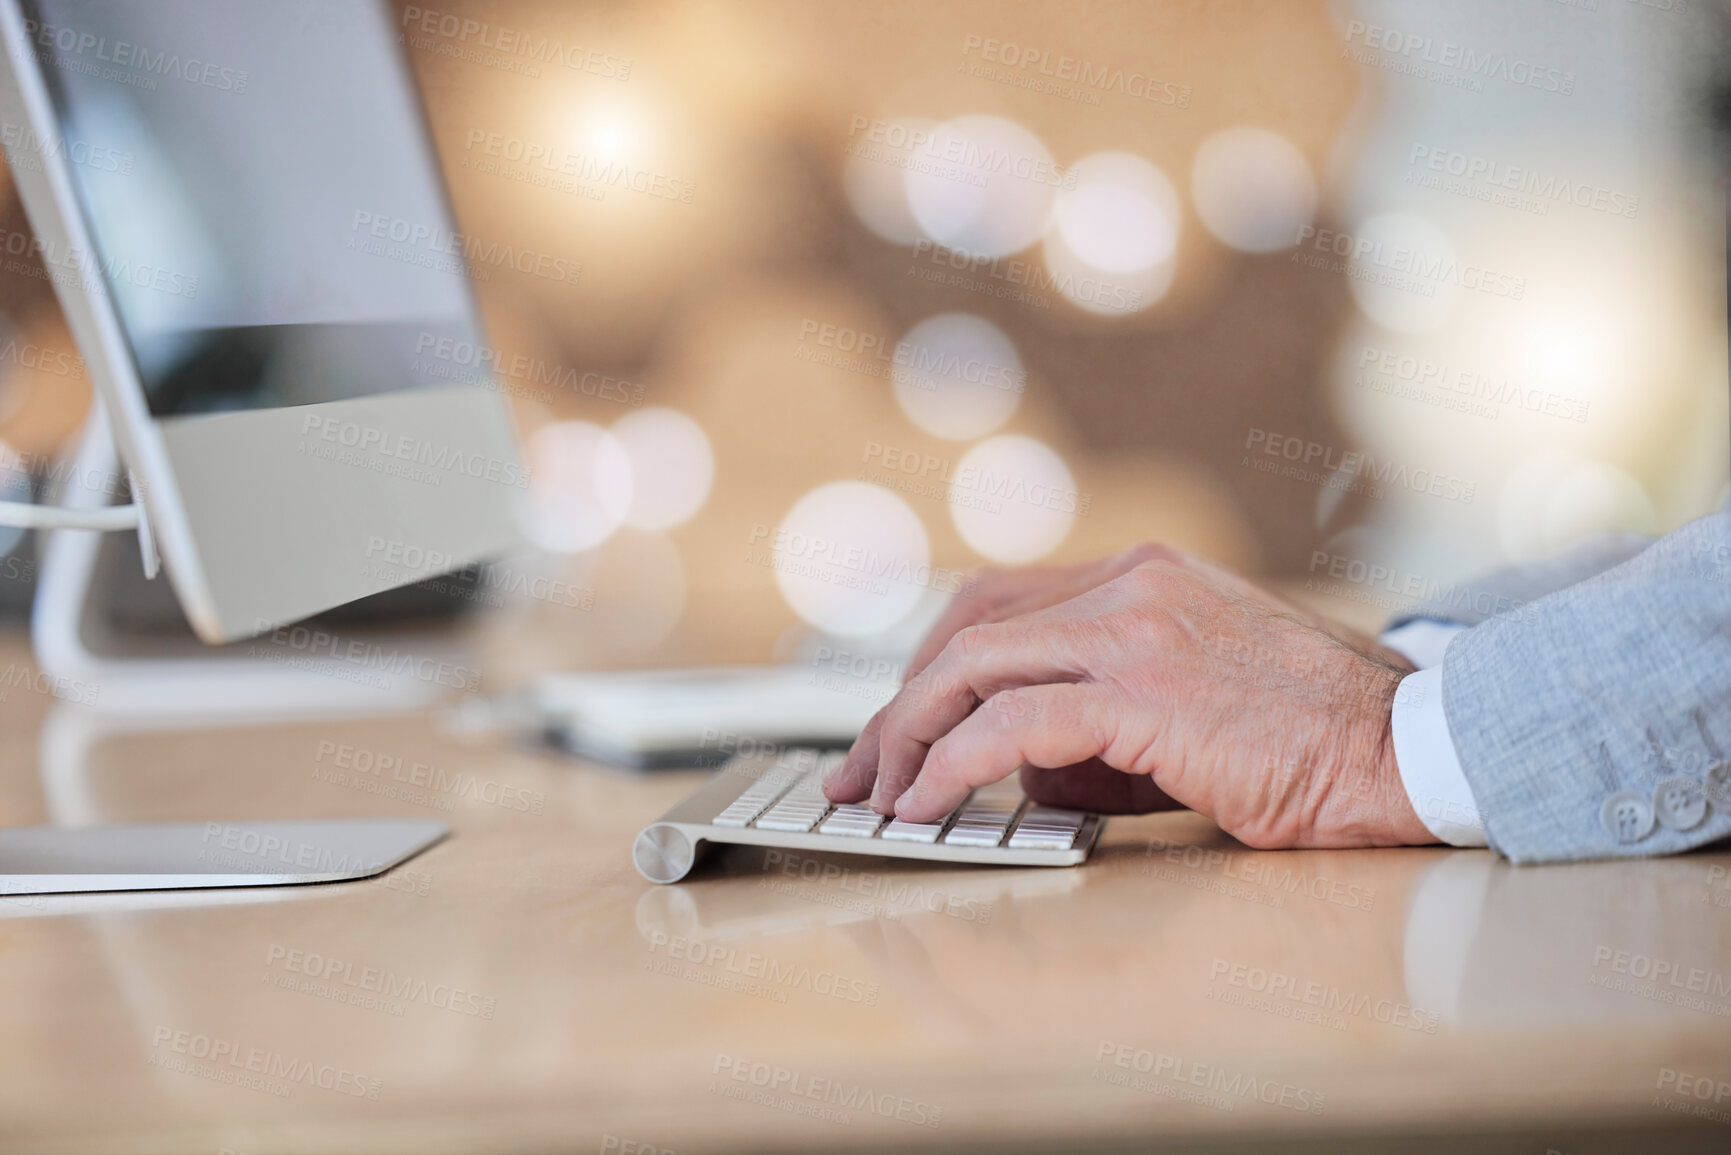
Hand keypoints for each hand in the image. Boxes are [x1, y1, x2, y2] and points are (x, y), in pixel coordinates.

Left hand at [824, 548, 1434, 849]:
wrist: (1408, 747)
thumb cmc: (1310, 738)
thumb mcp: (1188, 710)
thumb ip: (1100, 724)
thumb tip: (1023, 772)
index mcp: (1142, 577)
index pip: (997, 606)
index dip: (931, 669)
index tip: (896, 728)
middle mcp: (1130, 585)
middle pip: (966, 628)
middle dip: (897, 704)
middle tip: (859, 771)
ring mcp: (1136, 629)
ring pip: (972, 667)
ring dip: (908, 735)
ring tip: (880, 797)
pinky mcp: (1146, 690)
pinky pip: (1010, 724)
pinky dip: (952, 764)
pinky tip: (927, 804)